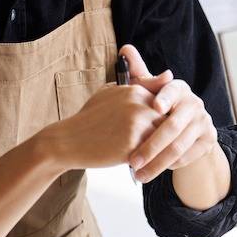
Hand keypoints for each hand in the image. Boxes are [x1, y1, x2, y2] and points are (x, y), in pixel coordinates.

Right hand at [42, 83, 162, 170]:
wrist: (67, 141)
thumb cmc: (92, 118)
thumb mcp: (113, 94)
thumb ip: (142, 85)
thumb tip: (169, 74)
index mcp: (136, 90)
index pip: (165, 106)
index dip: (159, 121)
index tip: (150, 130)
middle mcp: (139, 103)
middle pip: (168, 123)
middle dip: (162, 136)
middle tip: (148, 147)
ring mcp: (138, 122)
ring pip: (163, 139)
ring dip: (159, 149)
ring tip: (143, 155)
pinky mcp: (134, 142)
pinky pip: (155, 153)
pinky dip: (151, 159)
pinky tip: (139, 162)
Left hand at [121, 45, 218, 183]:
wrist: (187, 129)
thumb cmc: (160, 107)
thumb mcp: (148, 92)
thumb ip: (138, 73)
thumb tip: (125, 48)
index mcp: (180, 88)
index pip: (173, 90)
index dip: (165, 97)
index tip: (154, 106)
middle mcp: (195, 104)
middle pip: (173, 127)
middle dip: (151, 147)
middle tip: (132, 161)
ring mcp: (204, 123)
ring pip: (179, 147)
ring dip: (158, 163)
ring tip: (139, 175)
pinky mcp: (209, 141)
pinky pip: (188, 156)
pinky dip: (170, 165)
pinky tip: (155, 171)